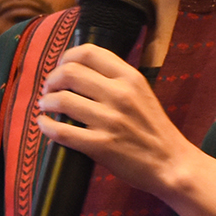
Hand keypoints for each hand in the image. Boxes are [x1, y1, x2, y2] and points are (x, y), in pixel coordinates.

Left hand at [36, 43, 206, 195]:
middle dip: (52, 79)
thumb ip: (116, 80)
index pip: (89, 52)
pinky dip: (46, 126)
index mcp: (130, 78)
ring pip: (62, 100)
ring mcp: (110, 120)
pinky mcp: (101, 145)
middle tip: (49, 89)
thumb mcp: (142, 93)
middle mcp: (120, 95)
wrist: (171, 163)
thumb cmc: (153, 129)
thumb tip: (80, 70)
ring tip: (46, 106)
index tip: (60, 67)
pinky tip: (44, 124)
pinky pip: (61, 131)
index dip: (66, 57)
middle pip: (69, 72)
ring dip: (47, 102)